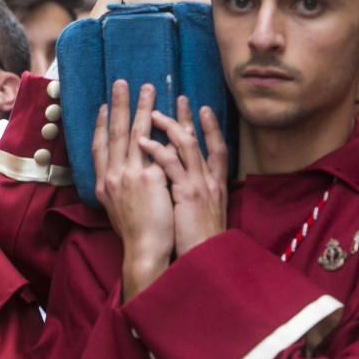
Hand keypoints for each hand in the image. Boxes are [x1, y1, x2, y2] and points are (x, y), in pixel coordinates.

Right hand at [93, 81, 174, 301]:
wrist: (144, 251)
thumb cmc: (135, 235)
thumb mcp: (116, 209)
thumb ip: (118, 189)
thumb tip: (121, 177)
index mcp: (104, 184)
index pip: (100, 147)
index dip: (102, 125)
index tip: (105, 107)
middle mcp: (113, 175)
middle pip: (115, 133)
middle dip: (119, 105)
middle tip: (121, 83)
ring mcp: (129, 175)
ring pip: (135, 133)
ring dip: (141, 108)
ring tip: (148, 88)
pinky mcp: (148, 178)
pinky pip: (156, 146)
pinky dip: (160, 128)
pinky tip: (169, 114)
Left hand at [138, 96, 227, 256]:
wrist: (206, 261)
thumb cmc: (199, 242)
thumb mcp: (199, 213)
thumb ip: (193, 193)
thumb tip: (179, 181)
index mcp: (214, 185)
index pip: (215, 149)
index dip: (210, 128)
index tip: (201, 109)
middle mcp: (210, 181)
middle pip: (200, 140)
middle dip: (189, 118)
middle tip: (180, 97)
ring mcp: (200, 185)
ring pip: (187, 145)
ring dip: (169, 126)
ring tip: (151, 113)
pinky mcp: (187, 194)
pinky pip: (171, 165)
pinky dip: (157, 149)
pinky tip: (143, 140)